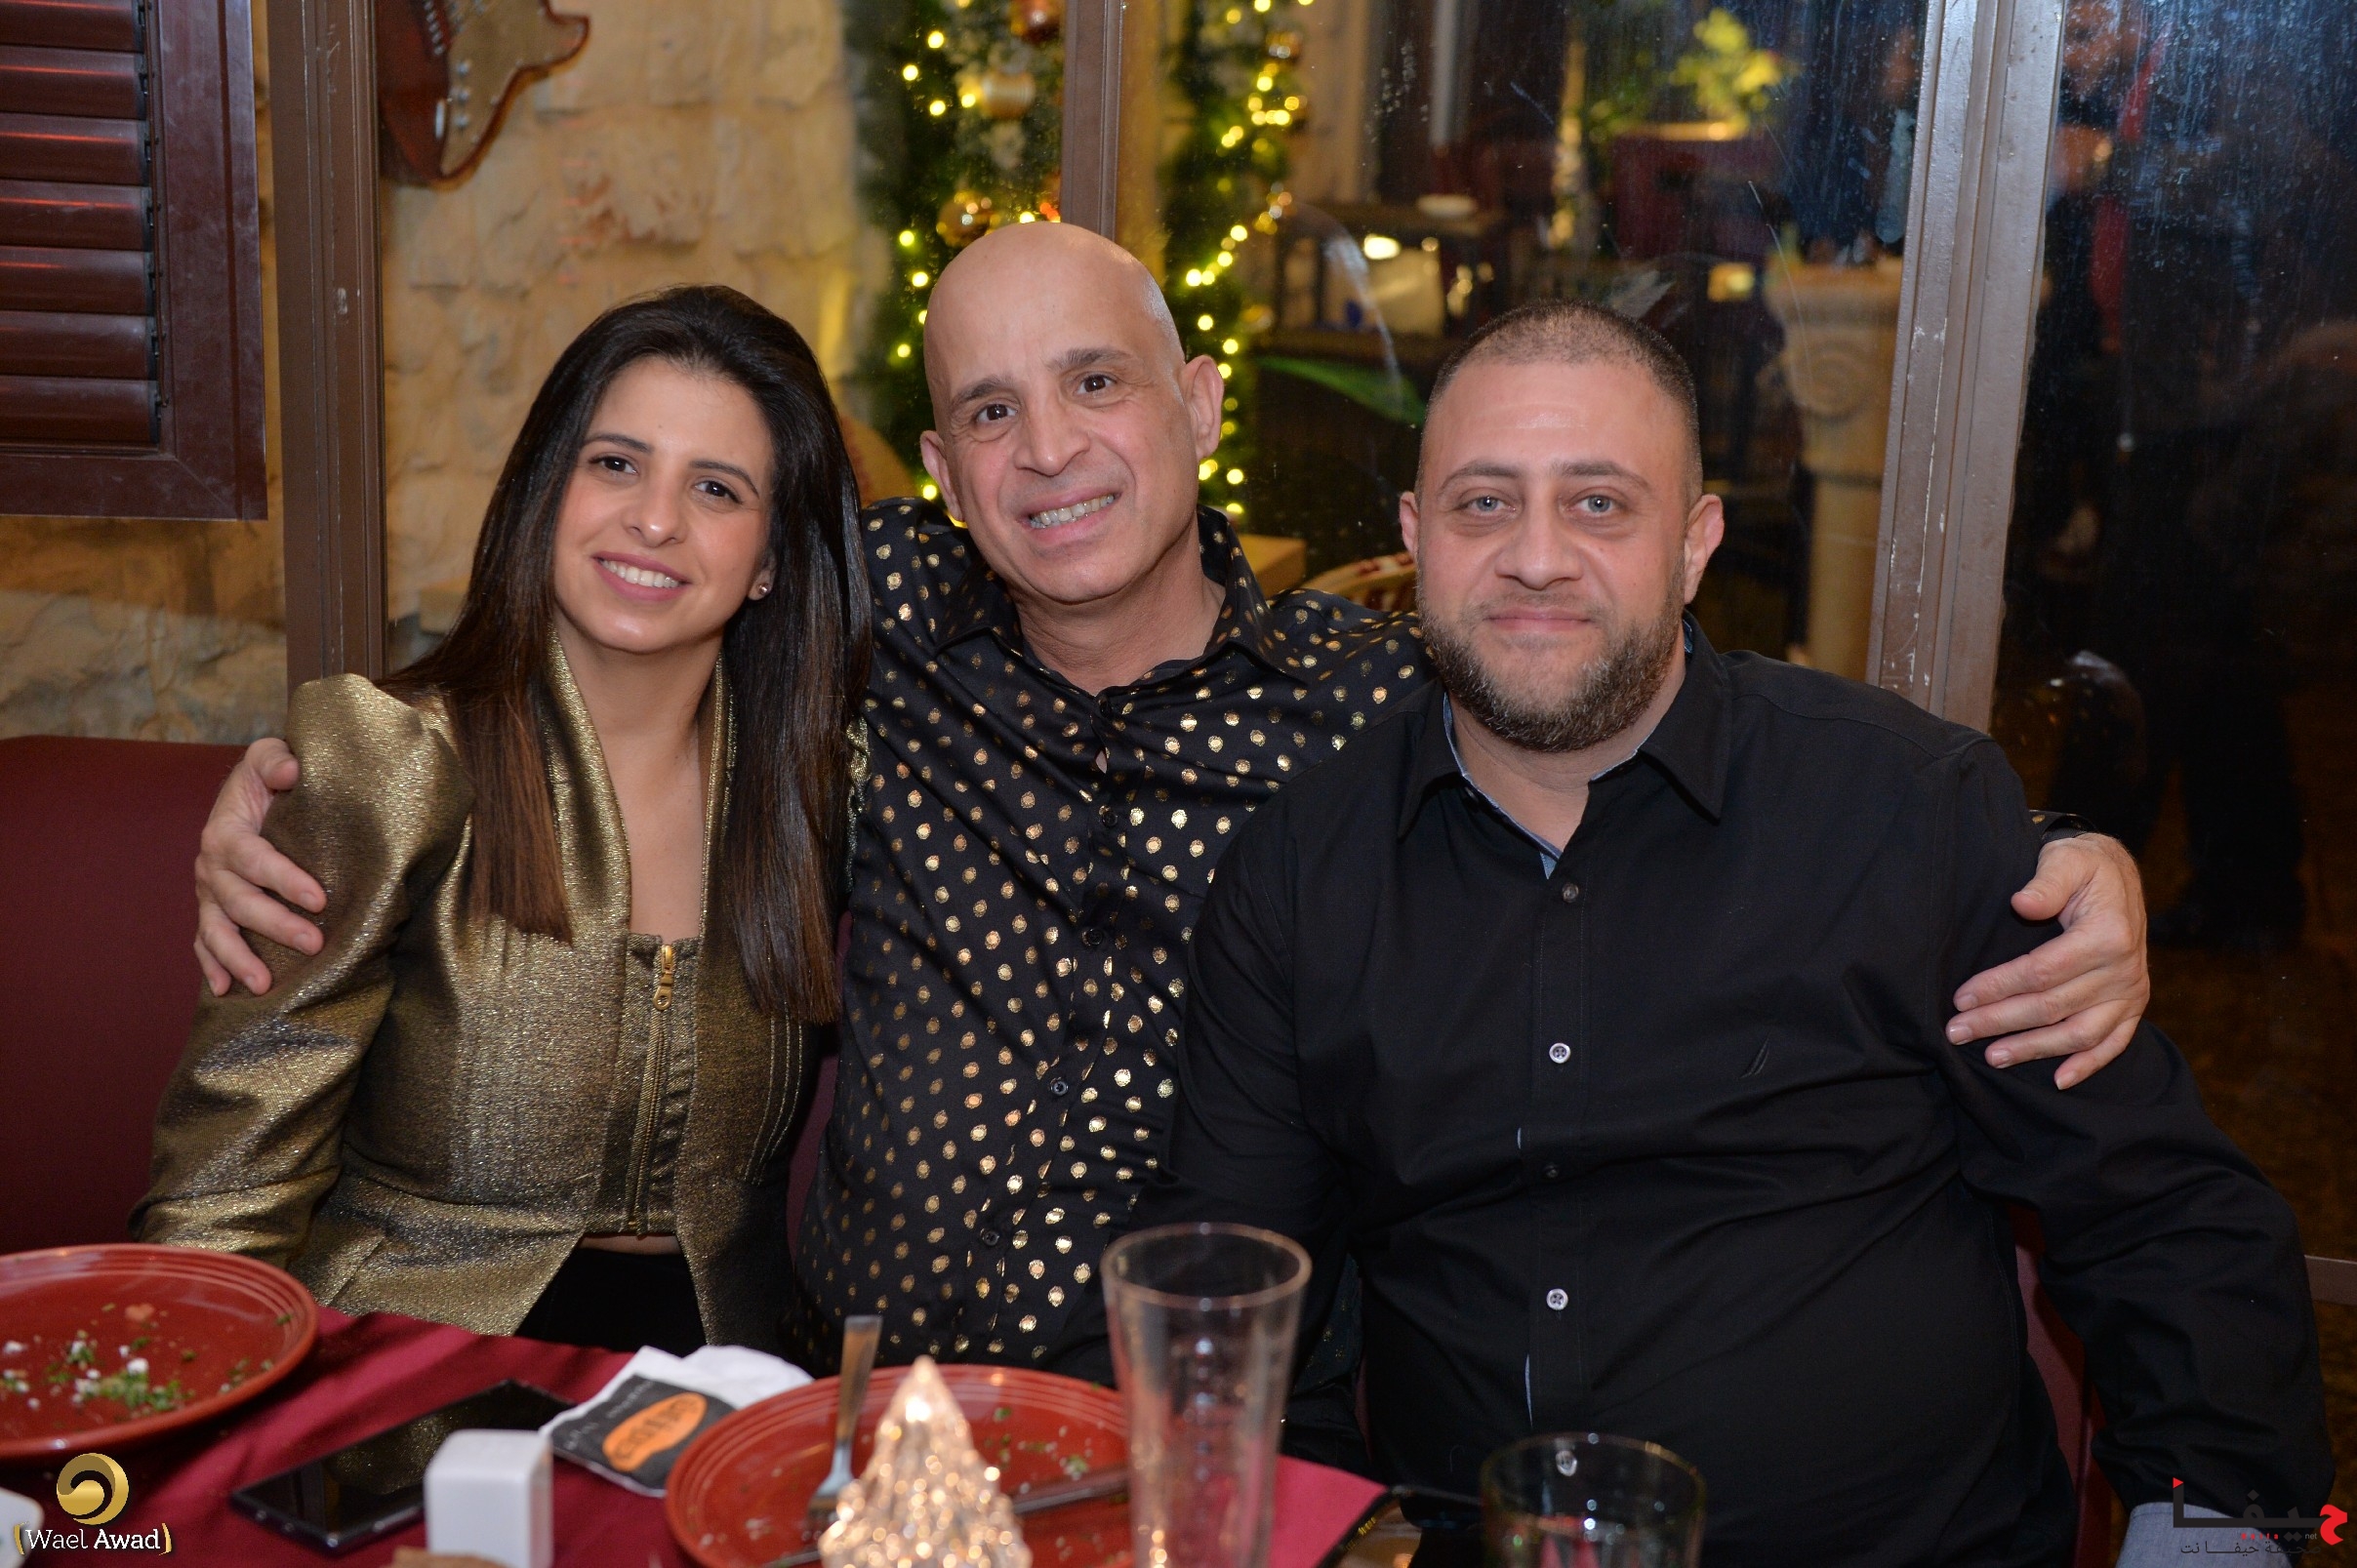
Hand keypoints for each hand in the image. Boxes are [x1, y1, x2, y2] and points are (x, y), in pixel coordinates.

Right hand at [194, 737, 323, 996]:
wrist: (250, 791)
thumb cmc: (269, 777)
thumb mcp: (269, 757)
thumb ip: (277, 760)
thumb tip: (291, 773)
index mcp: (225, 831)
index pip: (254, 858)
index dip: (284, 879)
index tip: (320, 898)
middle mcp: (211, 865)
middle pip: (239, 901)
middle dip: (275, 924)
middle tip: (314, 943)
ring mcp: (209, 892)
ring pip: (217, 929)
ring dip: (238, 958)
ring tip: (263, 984)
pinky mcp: (212, 909)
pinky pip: (205, 942)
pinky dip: (212, 966)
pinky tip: (225, 990)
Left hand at [1945, 834, 2148, 1086]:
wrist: (2118, 874)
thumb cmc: (2084, 866)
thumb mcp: (2067, 859)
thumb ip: (2046, 882)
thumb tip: (2021, 902)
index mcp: (2106, 935)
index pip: (2041, 972)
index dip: (1998, 987)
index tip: (1960, 998)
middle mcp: (2123, 970)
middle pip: (2052, 1007)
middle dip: (2000, 1022)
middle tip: (1957, 1032)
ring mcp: (2130, 991)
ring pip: (2078, 1033)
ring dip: (2034, 1050)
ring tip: (1992, 1057)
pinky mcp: (2133, 1005)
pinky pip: (2114, 1042)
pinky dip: (2089, 1065)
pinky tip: (2059, 1080)